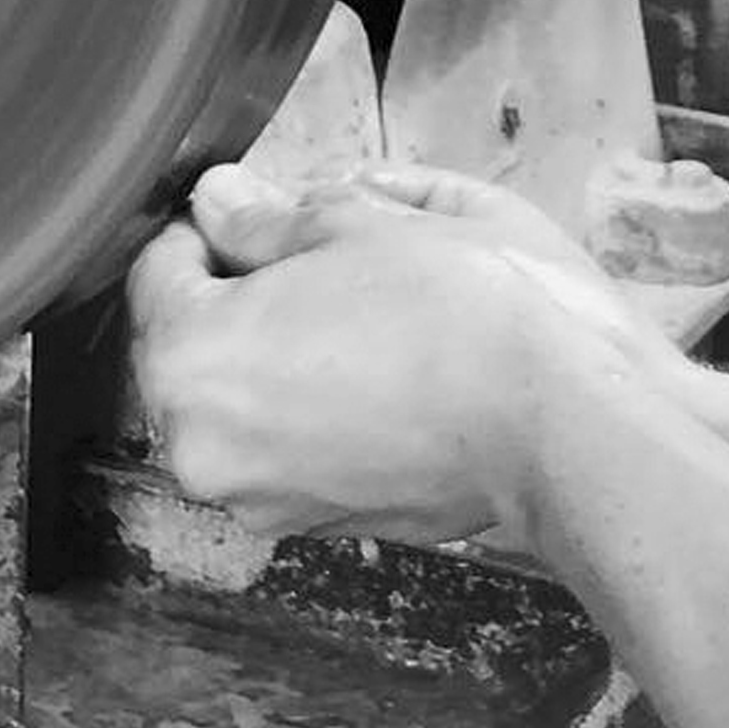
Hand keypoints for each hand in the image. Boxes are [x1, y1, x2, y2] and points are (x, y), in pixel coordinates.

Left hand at [125, 166, 623, 544]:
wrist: (567, 424)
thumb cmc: (469, 309)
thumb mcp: (362, 220)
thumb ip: (267, 216)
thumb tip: (220, 203)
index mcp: (189, 362)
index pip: (161, 267)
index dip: (216, 223)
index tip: (275, 207)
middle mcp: (201, 449)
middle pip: (195, 340)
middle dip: (250, 289)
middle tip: (342, 252)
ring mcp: (261, 499)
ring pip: (247, 393)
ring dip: (292, 344)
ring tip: (380, 307)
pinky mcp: (322, 524)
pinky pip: (293, 441)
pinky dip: (324, 401)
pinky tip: (396, 367)